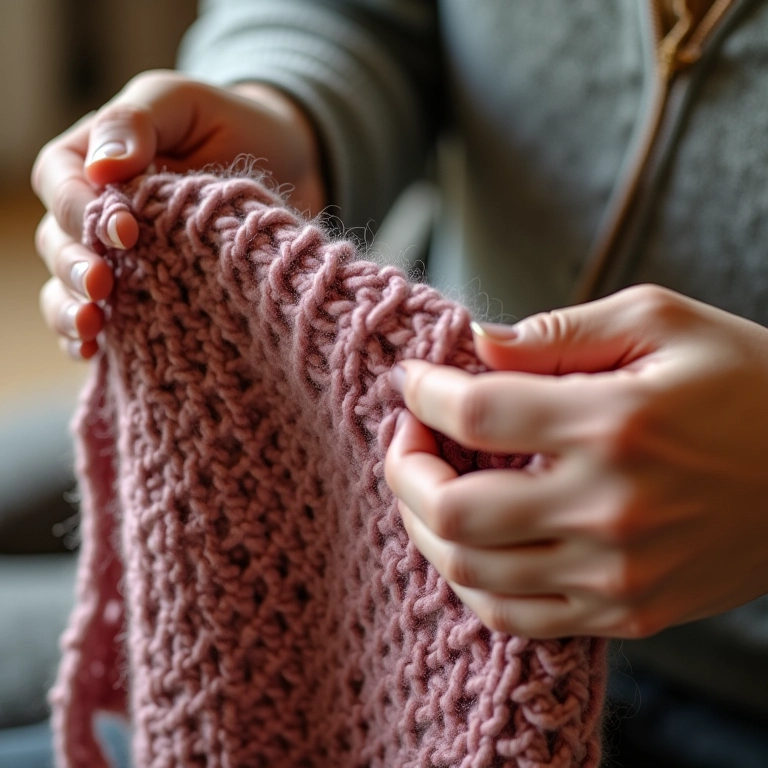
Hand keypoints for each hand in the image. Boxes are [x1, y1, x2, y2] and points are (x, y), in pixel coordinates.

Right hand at [32, 70, 325, 358]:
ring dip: (71, 309)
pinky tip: (93, 353)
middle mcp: (95, 212)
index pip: (62, 184)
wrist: (284, 163)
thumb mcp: (184, 103)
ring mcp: (117, 258)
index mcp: (92, 159)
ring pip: (69, 286)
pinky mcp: (145, 293)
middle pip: (58, 242)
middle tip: (103, 287)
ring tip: (92, 327)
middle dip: (74, 267)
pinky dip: (88, 338)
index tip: (126, 231)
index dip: (83, 210)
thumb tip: (102, 167)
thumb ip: (137, 122)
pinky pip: (103, 320)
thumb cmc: (230, 125)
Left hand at [385, 284, 767, 638]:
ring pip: (471, 571)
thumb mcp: (660, 322)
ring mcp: (616, 574)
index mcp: (616, 422)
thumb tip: (476, 344)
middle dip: (404, 468)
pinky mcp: (627, 611)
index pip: (476, 412)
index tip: (412, 379)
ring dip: (424, 525)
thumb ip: (558, 332)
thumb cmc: (746, 382)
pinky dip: (470, 580)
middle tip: (407, 436)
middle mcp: (609, 508)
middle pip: (453, 508)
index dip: (424, 392)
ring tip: (426, 485)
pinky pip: (515, 617)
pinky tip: (468, 541)